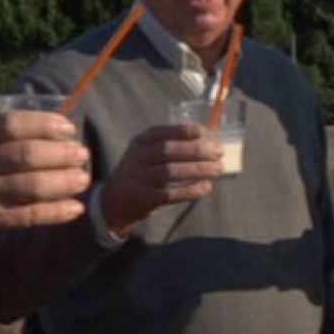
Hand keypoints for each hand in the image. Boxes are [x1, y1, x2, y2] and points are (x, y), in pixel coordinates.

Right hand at [0, 110, 91, 269]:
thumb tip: (50, 125)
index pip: (11, 124)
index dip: (44, 124)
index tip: (67, 127)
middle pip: (25, 155)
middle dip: (60, 154)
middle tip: (82, 153)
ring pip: (30, 186)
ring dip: (63, 182)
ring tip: (83, 178)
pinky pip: (27, 216)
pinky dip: (54, 212)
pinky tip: (75, 208)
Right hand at [100, 123, 223, 237]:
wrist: (113, 203)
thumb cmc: (140, 174)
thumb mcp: (145, 154)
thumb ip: (169, 146)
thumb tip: (207, 141)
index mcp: (140, 142)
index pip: (163, 132)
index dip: (184, 130)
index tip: (205, 132)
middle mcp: (138, 158)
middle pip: (169, 150)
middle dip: (197, 150)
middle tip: (219, 152)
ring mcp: (140, 179)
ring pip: (172, 171)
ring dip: (199, 169)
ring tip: (219, 169)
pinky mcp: (145, 199)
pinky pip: (171, 194)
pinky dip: (191, 190)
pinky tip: (206, 187)